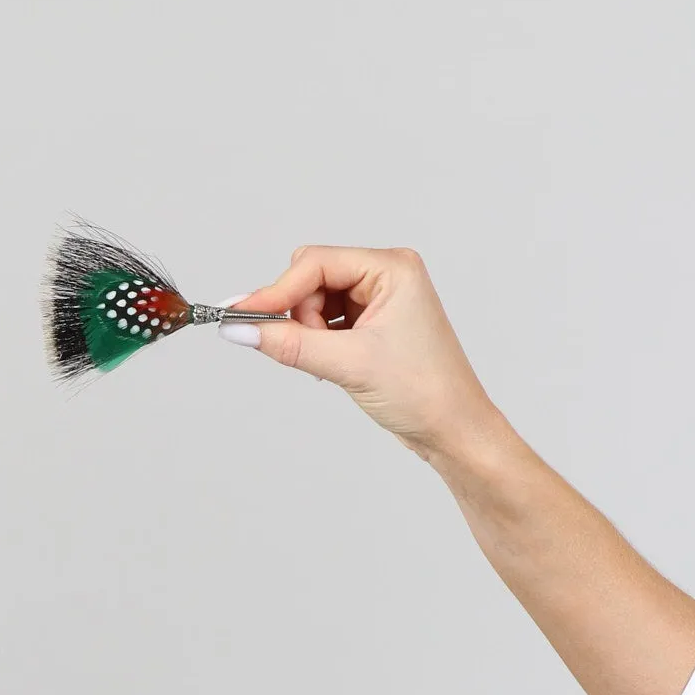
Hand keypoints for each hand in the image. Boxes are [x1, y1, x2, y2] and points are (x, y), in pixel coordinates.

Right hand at [220, 245, 498, 463]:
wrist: (454, 431)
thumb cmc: (424, 393)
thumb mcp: (349, 365)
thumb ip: (290, 344)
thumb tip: (240, 330)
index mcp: (392, 268)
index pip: (316, 263)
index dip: (276, 291)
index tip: (240, 315)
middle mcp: (387, 274)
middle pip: (312, 278)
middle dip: (300, 315)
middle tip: (306, 350)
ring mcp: (381, 299)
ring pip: (316, 301)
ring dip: (309, 332)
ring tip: (332, 364)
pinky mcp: (374, 323)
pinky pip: (327, 320)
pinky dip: (319, 342)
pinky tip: (333, 365)